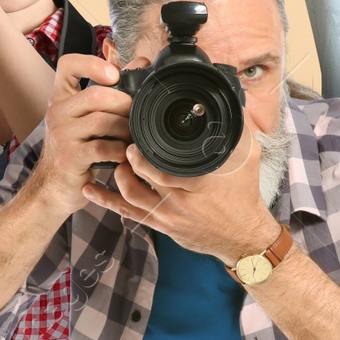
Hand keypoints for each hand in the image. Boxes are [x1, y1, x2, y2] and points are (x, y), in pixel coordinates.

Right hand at [27, 53, 130, 215]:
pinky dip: (120, 151)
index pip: (68, 64)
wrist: (52, 188)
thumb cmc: (75, 149)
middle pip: (96, 94)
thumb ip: (111, 91)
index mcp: (60, 98)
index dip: (92, 63)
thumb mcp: (86, 118)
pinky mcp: (70, 157)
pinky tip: (123, 155)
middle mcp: (57, 112)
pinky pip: (104, 147)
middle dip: (124, 104)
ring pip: (103, 121)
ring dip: (125, 129)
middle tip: (134, 116)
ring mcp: (61, 135)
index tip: (114, 75)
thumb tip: (141, 63)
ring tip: (131, 137)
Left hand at [83, 106, 279, 266]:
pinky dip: (106, 201)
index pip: (163, 170)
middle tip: (121, 144)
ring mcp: (168, 217)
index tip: (135, 140)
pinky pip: (128, 213)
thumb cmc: (245, 196)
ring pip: (130, 197)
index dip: (143, 157)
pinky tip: (91, 189)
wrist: (244, 237)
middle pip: (141, 182)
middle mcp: (180, 203)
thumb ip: (241, 130)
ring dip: (117, 178)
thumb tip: (236, 101)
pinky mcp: (161, 226)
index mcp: (200, 185)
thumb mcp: (249, 158)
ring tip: (114, 160)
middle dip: (127, 162)